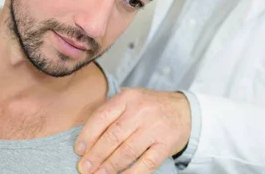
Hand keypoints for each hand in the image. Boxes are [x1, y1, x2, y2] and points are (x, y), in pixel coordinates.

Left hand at [75, 88, 191, 173]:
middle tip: (84, 168)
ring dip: (110, 166)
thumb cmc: (150, 108)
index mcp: (128, 97)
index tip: (79, 150)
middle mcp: (142, 110)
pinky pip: (146, 163)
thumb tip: (86, 140)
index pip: (103, 116)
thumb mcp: (131, 101)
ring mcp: (155, 127)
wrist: (185, 110)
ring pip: (127, 151)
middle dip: (96, 155)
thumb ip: (112, 114)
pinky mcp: (166, 144)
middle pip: (113, 136)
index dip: (88, 134)